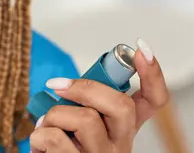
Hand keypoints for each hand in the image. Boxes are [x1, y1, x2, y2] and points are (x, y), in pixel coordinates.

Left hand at [30, 38, 168, 152]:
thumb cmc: (64, 149)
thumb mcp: (82, 125)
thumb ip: (87, 103)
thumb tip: (71, 82)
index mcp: (123, 128)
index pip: (153, 101)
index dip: (153, 74)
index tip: (142, 50)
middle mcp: (121, 145)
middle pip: (122, 105)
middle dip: (86, 87)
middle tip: (58, 85)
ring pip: (85, 119)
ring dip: (54, 114)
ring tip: (46, 124)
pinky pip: (56, 137)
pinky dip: (39, 135)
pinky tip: (40, 143)